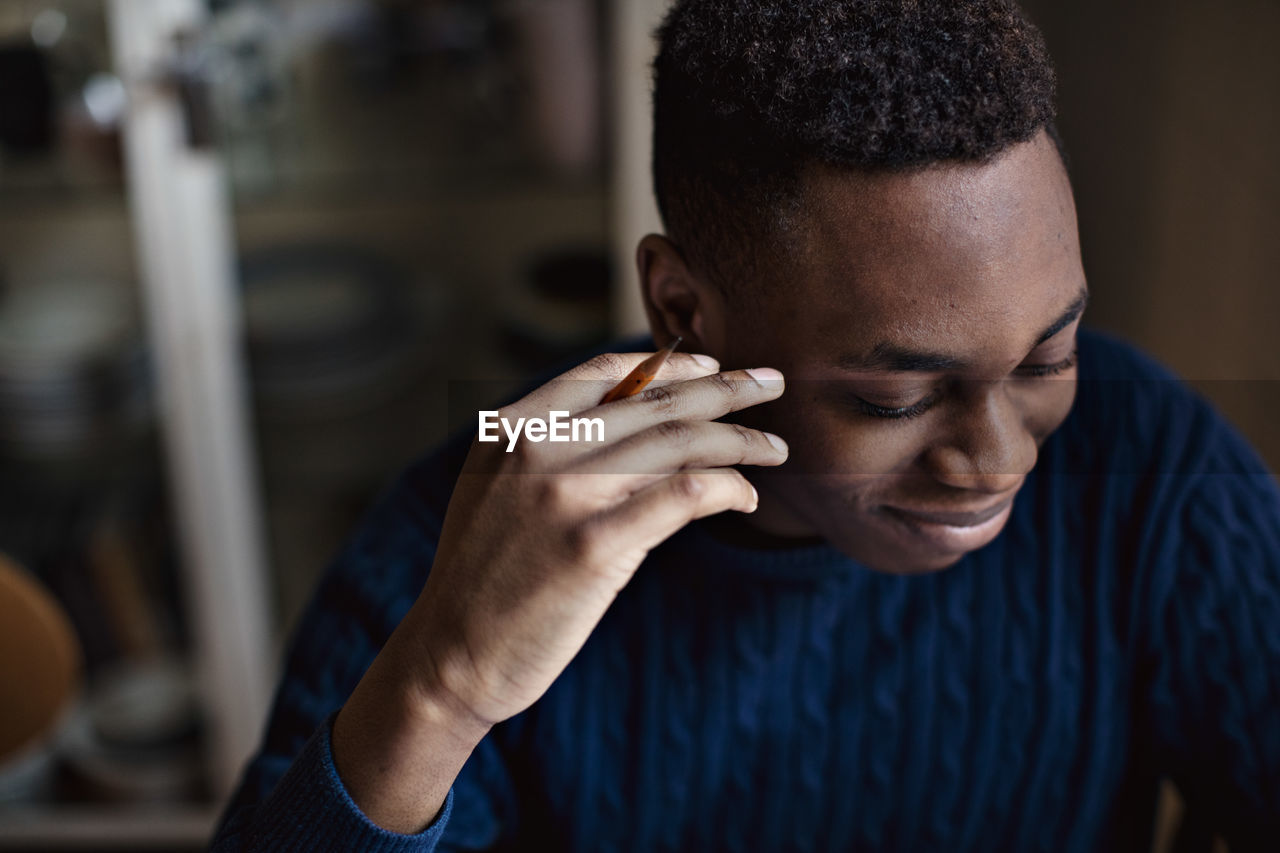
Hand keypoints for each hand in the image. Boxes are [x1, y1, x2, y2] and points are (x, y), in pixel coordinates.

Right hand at [331, 350, 786, 832]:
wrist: (452, 654)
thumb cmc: (486, 576)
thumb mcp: (498, 489)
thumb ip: (552, 450)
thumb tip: (640, 425)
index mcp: (513, 427)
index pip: (606, 374)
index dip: (669, 364)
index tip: (713, 366)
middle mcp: (538, 449)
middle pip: (655, 401)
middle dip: (727, 387)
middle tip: (773, 381)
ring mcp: (564, 494)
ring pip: (680, 442)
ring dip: (741, 439)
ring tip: (777, 448)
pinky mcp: (594, 546)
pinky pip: (685, 496)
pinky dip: (728, 488)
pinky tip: (746, 497)